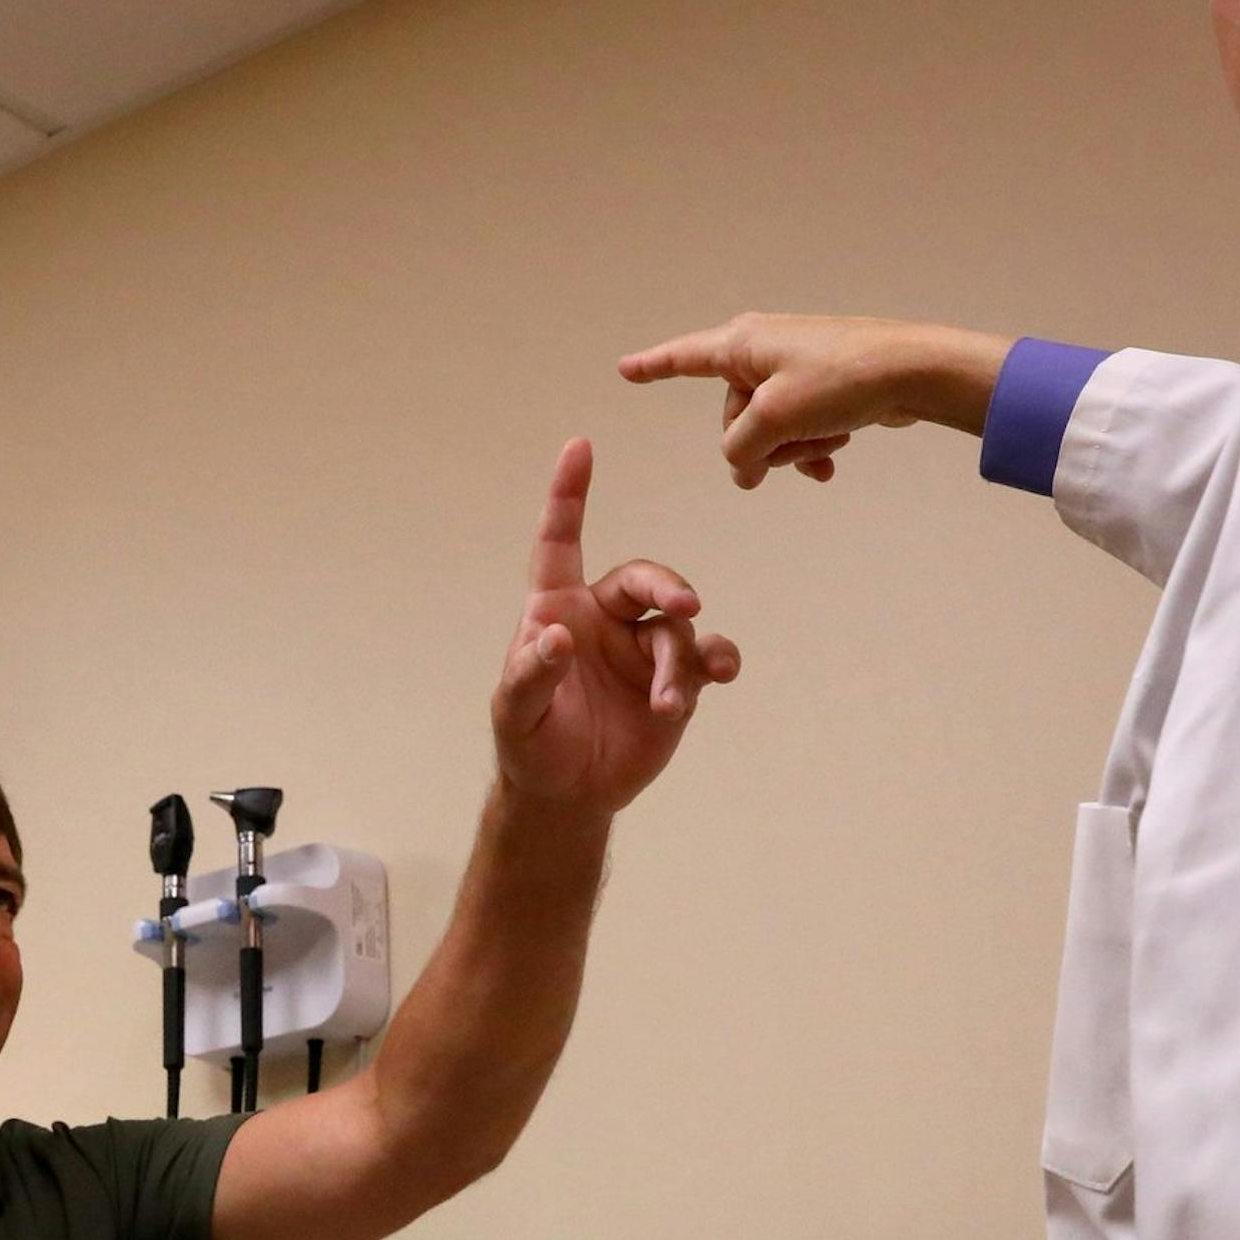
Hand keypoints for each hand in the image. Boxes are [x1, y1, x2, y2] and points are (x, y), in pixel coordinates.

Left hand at [493, 439, 740, 814]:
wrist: (570, 793)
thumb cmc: (531, 744)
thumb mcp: (517, 714)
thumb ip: (530, 674)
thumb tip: (553, 638)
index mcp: (558, 609)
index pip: (561, 542)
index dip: (568, 496)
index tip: (578, 447)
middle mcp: (604, 619)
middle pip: (643, 580)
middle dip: (666, 586)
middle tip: (684, 605)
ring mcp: (642, 649)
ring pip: (677, 630)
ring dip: (678, 663)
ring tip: (667, 704)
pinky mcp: (675, 681)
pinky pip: (706, 658)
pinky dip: (719, 661)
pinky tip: (722, 674)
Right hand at [619, 313, 1011, 488]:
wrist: (914, 373)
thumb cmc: (842, 381)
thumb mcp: (774, 419)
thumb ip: (741, 449)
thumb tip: (744, 468)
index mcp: (742, 345)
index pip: (683, 358)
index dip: (652, 368)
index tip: (625, 369)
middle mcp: (763, 350)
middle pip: (733, 416)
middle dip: (758, 444)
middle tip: (790, 451)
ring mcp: (794, 369)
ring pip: (769, 429)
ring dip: (792, 449)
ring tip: (824, 448)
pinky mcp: (823, 387)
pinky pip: (799, 429)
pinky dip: (811, 449)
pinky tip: (832, 462)